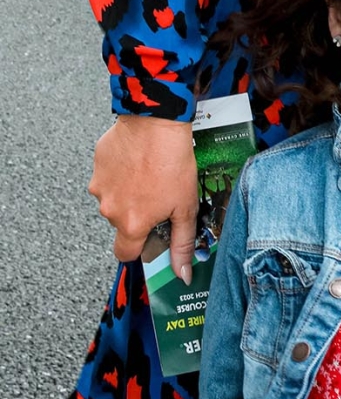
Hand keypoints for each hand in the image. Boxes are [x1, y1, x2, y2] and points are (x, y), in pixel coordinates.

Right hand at [90, 116, 197, 278]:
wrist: (156, 123)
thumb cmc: (173, 163)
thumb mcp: (186, 208)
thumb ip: (182, 244)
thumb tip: (182, 276)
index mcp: (130, 224)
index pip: (125, 253)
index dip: (139, 247)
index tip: (152, 235)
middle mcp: (109, 209)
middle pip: (121, 223)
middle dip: (137, 214)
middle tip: (160, 196)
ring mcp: (99, 186)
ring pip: (114, 199)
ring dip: (129, 193)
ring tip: (151, 174)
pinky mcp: (96, 165)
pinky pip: (108, 176)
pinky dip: (121, 172)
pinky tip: (139, 161)